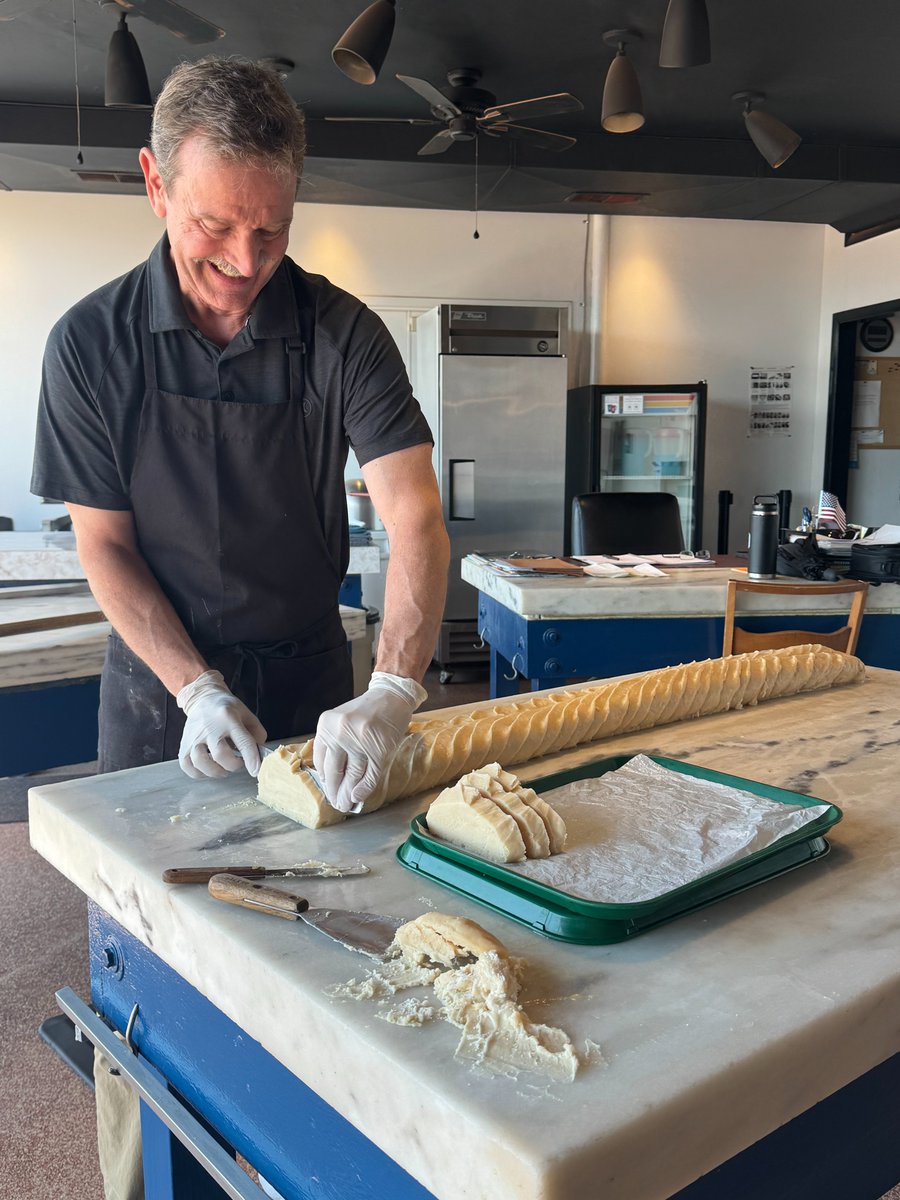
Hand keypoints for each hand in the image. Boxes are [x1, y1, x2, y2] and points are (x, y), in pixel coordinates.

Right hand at [176, 670, 267, 779]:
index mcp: (229, 718)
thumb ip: (257, 734)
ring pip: (201, 762)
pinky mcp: (184, 744)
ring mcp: (194, 736)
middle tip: (239, 763)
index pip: (242, 740)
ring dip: (216, 771)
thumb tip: (258, 756)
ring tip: (223, 768)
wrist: (203, 699)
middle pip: (220, 754)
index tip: (256, 771)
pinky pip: (187, 766)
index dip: (251, 758)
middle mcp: (209, 727)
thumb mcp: (247, 715)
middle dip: (233, 765)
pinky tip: (208, 768)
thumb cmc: (228, 710)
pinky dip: (198, 773)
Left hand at [314, 672, 426, 813]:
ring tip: (346, 804)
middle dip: (335, 792)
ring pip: (353, 776)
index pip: (321, 760)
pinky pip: (370, 775)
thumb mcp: (341, 722)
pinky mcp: (381, 749)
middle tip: (336, 804)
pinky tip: (359, 796)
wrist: (392, 696)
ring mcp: (362, 741)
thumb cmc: (366, 711)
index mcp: (327, 724)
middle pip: (335, 771)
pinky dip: (364, 789)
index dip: (324, 779)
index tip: (327, 790)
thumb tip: (331, 779)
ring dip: (348, 794)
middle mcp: (342, 732)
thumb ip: (333, 745)